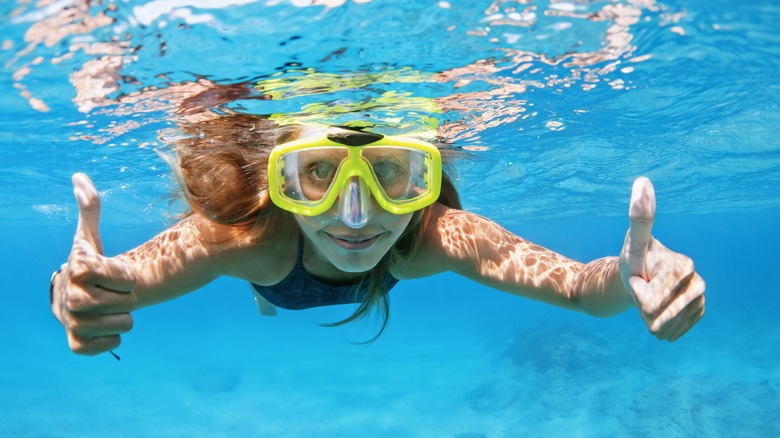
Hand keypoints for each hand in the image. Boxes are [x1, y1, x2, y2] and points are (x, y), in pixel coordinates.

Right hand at [51, 174, 136, 354]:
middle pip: (128, 303)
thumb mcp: (89, 237)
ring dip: (123, 317)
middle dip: (128, 298)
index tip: (119, 274)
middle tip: (115, 294)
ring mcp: (72, 322)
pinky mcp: (77, 344)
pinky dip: (113, 338)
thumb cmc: (89, 265)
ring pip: (124, 325)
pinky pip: (109, 346)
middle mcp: (70, 298)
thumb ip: (89, 209)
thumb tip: (79, 177)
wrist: (70, 297)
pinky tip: (105, 326)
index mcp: (78, 268)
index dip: (128, 276)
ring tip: (111, 309)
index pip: (125, 276)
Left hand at [619, 177, 704, 341]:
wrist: (638, 278)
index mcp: (683, 265)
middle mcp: (697, 281)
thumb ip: (640, 218)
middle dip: (643, 309)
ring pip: (666, 326)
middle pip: (661, 315)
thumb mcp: (633, 242)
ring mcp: (699, 298)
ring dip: (650, 319)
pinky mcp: (697, 312)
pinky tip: (656, 313)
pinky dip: (660, 327)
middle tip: (641, 291)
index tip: (638, 279)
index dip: (640, 294)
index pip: (654, 299)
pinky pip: (674, 331)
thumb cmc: (634, 258)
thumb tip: (642, 180)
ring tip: (647, 301)